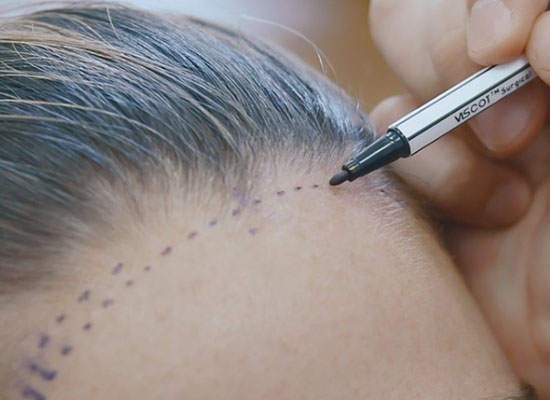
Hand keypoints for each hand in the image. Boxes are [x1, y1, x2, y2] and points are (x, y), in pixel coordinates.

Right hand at [369, 0, 549, 396]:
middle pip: (415, 18)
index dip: (488, 4)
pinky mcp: (416, 188)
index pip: (487, 0)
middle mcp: (497, 88)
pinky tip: (483, 216)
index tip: (516, 45)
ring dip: (443, 135)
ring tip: (509, 196)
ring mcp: (452, 137)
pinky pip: (379, 148)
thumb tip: (520, 34)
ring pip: (395, 90)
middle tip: (510, 120)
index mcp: (543, 64)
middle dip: (448, 54)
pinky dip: (423, 177)